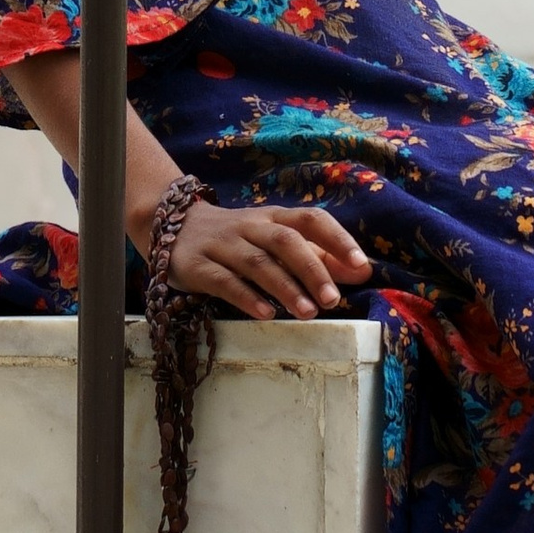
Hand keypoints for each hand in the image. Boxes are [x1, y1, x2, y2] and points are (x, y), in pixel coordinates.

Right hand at [155, 196, 371, 321]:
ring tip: (308, 312)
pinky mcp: (197, 266)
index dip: (337, 240)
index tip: (361, 265)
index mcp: (273, 218)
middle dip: (312, 269)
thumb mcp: (275, 241)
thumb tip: (363, 270)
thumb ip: (318, 255)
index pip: (310, 219)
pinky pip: (224, 282)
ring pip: (257, 262)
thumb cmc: (237, 239)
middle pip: (285, 241)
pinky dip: (247, 298)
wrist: (170, 226)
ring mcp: (221, 245)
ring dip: (285, 287)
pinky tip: (266, 314)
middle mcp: (249, 226)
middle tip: (333, 300)